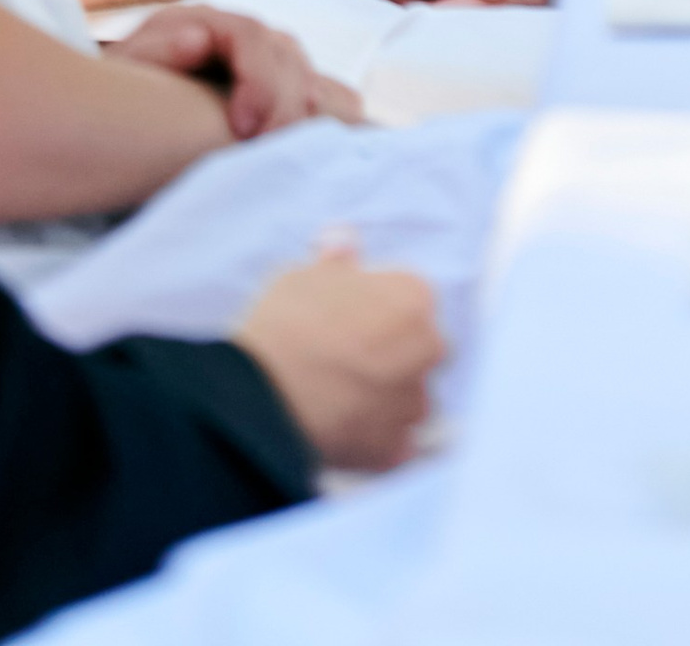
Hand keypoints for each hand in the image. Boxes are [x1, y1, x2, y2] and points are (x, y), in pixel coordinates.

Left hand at [112, 6, 358, 139]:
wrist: (122, 109)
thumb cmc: (123, 89)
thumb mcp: (126, 70)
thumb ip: (157, 52)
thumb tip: (197, 40)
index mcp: (206, 22)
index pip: (253, 35)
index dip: (259, 80)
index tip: (242, 129)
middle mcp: (242, 35)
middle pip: (288, 56)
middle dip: (286, 108)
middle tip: (267, 153)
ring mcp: (264, 61)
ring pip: (306, 75)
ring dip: (306, 116)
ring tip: (288, 156)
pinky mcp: (275, 92)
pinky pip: (313, 97)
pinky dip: (317, 121)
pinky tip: (307, 152)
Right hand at [234, 246, 444, 471]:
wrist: (263, 395)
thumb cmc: (285, 325)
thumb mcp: (305, 276)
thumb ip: (337, 261)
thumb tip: (344, 240)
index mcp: (414, 297)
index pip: (413, 296)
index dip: (382, 305)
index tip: (355, 315)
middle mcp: (427, 349)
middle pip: (422, 346)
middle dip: (396, 350)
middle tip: (350, 356)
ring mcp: (413, 403)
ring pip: (413, 396)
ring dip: (390, 396)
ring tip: (345, 395)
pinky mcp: (396, 449)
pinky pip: (398, 442)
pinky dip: (381, 438)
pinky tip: (350, 428)